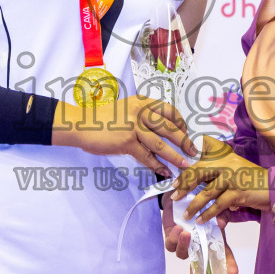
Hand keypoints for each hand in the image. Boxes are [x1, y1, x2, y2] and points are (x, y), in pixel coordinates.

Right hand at [52, 95, 193, 177]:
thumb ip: (142, 115)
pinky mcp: (127, 142)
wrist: (81, 124)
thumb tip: (161, 130)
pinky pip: (147, 156)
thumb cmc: (102, 119)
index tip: (186, 132)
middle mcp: (140, 112)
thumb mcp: (125, 109)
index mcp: (141, 102)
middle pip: (169, 127)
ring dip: (175, 156)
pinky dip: (157, 165)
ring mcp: (133, 127)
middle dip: (184, 141)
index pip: (169, 110)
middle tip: (194, 150)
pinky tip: (165, 171)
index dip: (181, 122)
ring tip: (186, 165)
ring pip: (161, 144)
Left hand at [161, 198, 239, 273]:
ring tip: (186, 233)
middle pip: (198, 265)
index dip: (228, 264)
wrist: (181, 194)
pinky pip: (171, 244)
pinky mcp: (171, 238)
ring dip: (185, 246)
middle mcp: (198, 245)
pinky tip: (178, 228)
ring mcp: (184, 244)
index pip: (222, 255)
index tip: (233, 272)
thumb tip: (221, 221)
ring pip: (183, 254)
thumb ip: (220, 213)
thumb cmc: (200, 201)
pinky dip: (174, 239)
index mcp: (212, 240)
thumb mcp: (214, 206)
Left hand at [171, 137, 269, 222]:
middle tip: (174, 197)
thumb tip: (199, 186)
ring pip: (207, 192)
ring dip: (194, 205)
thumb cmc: (254, 182)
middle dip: (184, 186)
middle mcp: (228, 164)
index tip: (174, 184)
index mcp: (225, 158)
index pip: (200, 163)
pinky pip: (218, 205)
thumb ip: (218, 176)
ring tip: (186, 215)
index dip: (185, 174)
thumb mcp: (236, 171)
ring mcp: (233, 178)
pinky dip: (208, 214)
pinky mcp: (239, 192)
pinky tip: (201, 220)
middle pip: (199, 173)